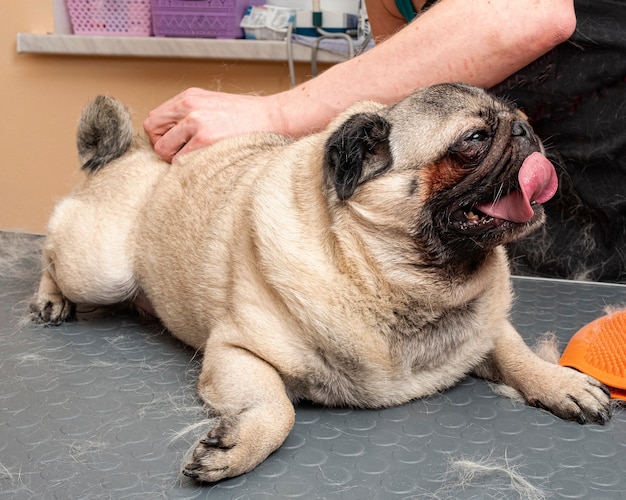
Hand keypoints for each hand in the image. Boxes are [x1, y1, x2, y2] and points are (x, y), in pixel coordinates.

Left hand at [144, 88, 284, 161]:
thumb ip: (190, 115)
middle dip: (163, 146)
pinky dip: (189, 166)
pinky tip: (206, 161)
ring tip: (197, 157)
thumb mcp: (213, 105)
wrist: (273, 118)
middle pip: (152, 131)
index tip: (175, 144)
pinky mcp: (205, 139)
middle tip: (182, 153)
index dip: (161, 135)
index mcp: (190, 97)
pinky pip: (180, 161)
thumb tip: (170, 134)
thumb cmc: (247, 117)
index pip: (155, 118)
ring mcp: (196, 122)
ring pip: (163, 149)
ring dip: (176, 158)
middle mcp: (189, 106)